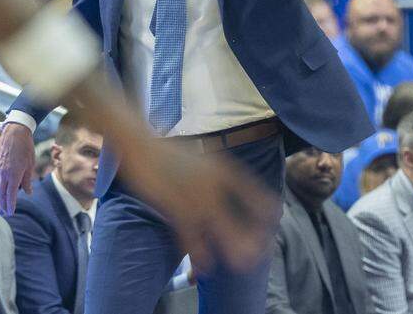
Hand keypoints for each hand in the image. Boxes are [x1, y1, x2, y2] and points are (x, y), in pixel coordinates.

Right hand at [0, 122, 35, 214]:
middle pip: (2, 193)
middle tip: (7, 213)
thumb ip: (27, 180)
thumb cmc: (26, 147)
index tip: (11, 212)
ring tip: (3, 204)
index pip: (11, 194)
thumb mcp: (30, 164)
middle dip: (4, 204)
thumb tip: (28, 192)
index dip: (11, 204)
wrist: (15, 132)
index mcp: (14, 174)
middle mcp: (4, 173)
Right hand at [121, 140, 279, 272]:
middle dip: (253, 239)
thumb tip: (227, 191)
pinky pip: (191, 237)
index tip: (272, 222)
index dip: (267, 212)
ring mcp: (195, 198)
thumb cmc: (169, 152)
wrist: (140, 146)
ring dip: (231, 250)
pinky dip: (198, 254)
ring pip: (219, 232)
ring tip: (242, 265)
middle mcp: (214, 185)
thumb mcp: (202, 159)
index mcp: (224, 171)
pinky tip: (205, 267)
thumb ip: (217, 176)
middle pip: (241, 219)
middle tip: (260, 253)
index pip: (256, 195)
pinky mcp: (175, 208)